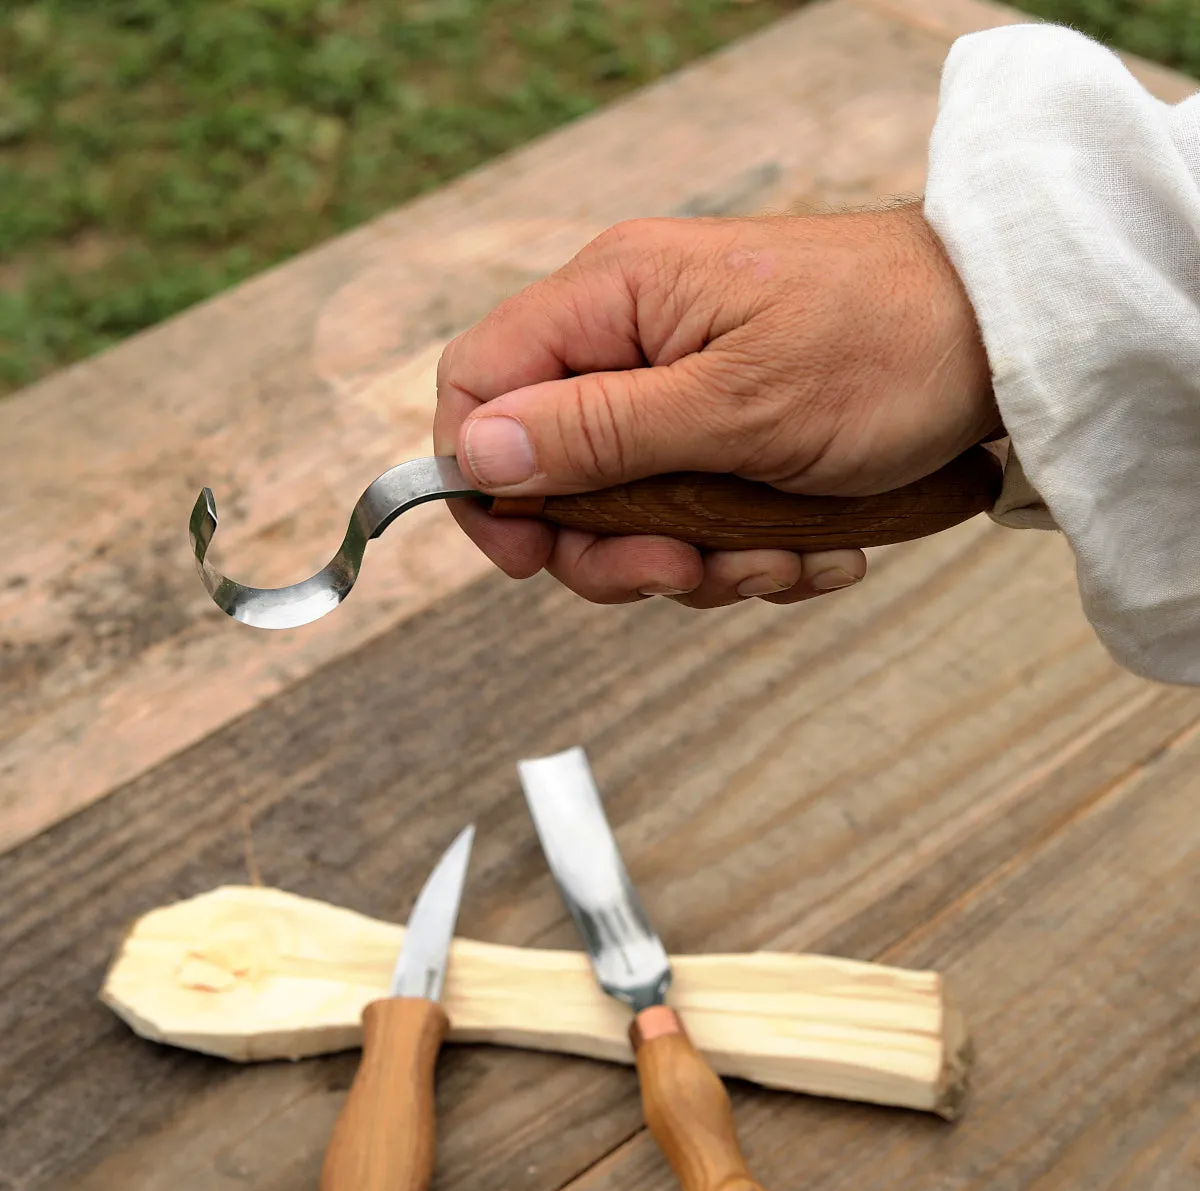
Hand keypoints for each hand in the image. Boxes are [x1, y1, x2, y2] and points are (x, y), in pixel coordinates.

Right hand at [433, 202, 995, 607]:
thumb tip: (478, 455)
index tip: (528, 555)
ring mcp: (678, 391)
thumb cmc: (887, 346)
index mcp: (612, 299)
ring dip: (696, 558)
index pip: (476, 383)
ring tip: (781, 554)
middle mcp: (630, 341)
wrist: (1005, 342)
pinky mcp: (723, 434)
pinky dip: (745, 550)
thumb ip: (599, 431)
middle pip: (548, 470)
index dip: (478, 477)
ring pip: (625, 512)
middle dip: (613, 546)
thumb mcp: (739, 404)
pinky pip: (692, 516)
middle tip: (686, 567)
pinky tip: (813, 547)